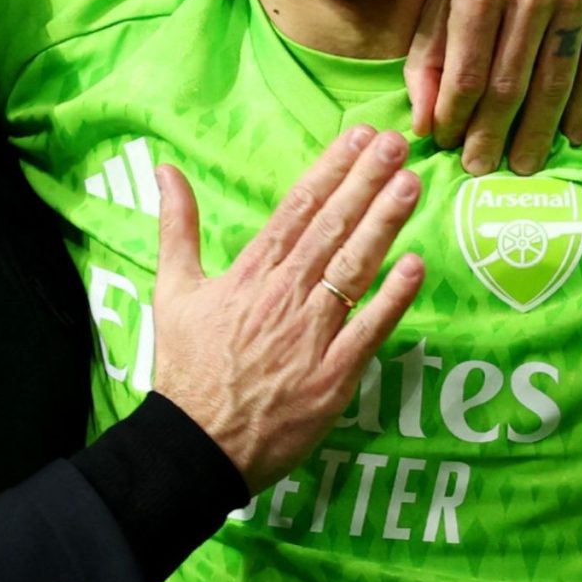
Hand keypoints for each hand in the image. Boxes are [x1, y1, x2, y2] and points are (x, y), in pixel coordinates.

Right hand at [150, 126, 426, 491]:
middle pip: (333, 228)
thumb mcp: (171, 289)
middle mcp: (284, 296)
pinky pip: (369, 330)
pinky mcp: (333, 376)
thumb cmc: (187, 367)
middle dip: (367, 182)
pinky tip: (416, 265)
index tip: (359, 137)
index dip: (332, 168)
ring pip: (354, 269)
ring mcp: (312, 336)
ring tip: (411, 185)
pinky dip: (393, 298)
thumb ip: (177, 226)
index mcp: (250, 273)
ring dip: (385, 224)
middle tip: (397, 144)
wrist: (196, 444)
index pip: (298, 207)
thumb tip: (165, 169)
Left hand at [406, 0, 581, 174]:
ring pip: (555, 83)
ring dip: (537, 133)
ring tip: (523, 164)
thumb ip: (431, 47)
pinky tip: (573, 136)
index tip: (447, 146)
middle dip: (492, 136)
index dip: (456, 118)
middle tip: (482, 170)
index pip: (466, 72)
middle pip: (510, 86)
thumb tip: (422, 118)